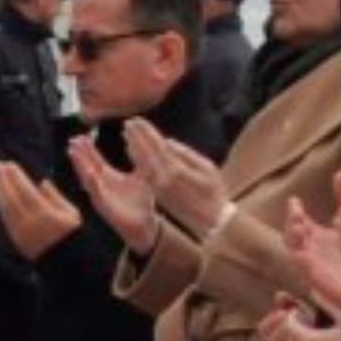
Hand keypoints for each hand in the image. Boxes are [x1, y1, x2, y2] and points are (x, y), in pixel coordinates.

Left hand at [0, 161, 83, 262]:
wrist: (67, 264)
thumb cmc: (74, 236)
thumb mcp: (72, 213)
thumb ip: (55, 196)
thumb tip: (41, 182)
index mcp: (45, 214)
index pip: (25, 191)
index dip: (16, 177)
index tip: (9, 164)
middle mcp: (30, 223)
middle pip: (11, 198)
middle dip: (2, 180)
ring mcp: (21, 232)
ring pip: (5, 208)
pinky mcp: (16, 239)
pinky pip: (5, 218)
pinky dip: (0, 204)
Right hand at [66, 134, 158, 254]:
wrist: (146, 224)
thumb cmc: (142, 201)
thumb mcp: (142, 175)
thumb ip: (138, 159)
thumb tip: (135, 141)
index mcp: (109, 177)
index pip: (95, 159)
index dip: (88, 148)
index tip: (83, 135)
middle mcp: (101, 185)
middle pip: (87, 166)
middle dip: (79, 154)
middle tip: (73, 140)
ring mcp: (101, 195)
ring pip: (86, 178)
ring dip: (80, 166)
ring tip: (73, 152)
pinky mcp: (104, 206)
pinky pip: (96, 193)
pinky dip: (92, 184)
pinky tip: (89, 174)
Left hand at [126, 121, 231, 237]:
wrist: (211, 221)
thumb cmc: (214, 191)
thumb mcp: (207, 167)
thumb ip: (185, 153)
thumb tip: (167, 141)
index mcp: (175, 171)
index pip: (156, 145)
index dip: (146, 132)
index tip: (137, 120)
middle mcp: (162, 179)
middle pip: (145, 153)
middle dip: (136, 136)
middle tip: (128, 122)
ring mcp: (157, 187)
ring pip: (141, 163)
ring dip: (133, 147)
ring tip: (126, 134)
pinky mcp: (156, 193)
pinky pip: (143, 172)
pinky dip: (136, 160)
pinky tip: (131, 151)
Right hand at [282, 176, 340, 319]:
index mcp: (317, 237)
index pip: (299, 223)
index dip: (294, 213)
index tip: (295, 201)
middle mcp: (313, 252)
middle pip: (293, 238)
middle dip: (291, 225)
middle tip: (296, 213)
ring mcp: (316, 268)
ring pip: (297, 256)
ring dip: (294, 243)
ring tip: (298, 229)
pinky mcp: (324, 285)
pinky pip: (309, 275)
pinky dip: (304, 265)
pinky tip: (304, 254)